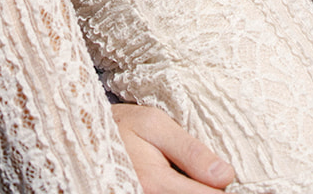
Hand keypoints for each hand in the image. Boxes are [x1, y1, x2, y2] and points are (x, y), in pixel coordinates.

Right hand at [111, 103, 234, 192]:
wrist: (85, 137)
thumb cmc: (122, 127)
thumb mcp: (155, 125)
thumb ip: (191, 151)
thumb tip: (226, 175)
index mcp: (156, 184)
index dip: (222, 186)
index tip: (224, 173)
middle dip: (208, 188)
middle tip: (203, 169)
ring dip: (194, 189)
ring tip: (185, 171)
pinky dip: (180, 190)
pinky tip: (178, 179)